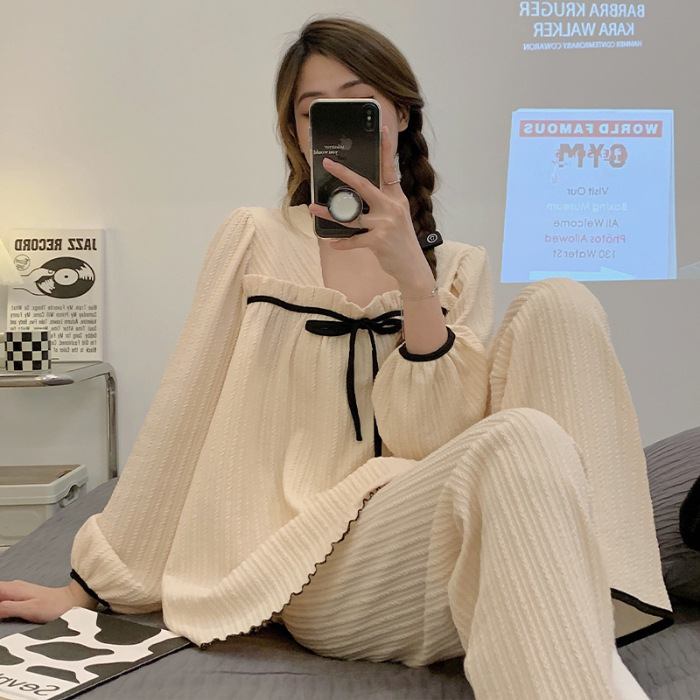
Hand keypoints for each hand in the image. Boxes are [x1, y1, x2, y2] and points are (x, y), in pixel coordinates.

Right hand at [0, 579, 93, 622]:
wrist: (74, 601)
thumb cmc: (55, 606)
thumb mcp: (29, 609)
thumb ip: (8, 608)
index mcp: (13, 588)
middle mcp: (14, 587)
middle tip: (1, 616)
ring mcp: (19, 592)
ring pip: (0, 596)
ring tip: (3, 616)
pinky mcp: (23, 598)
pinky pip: (5, 600)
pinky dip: (1, 606)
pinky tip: (3, 613)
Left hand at [309, 126, 434, 294]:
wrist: (412, 267)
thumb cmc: (401, 241)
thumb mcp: (397, 217)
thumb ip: (382, 203)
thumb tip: (358, 194)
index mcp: (396, 198)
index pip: (389, 168)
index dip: (385, 148)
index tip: (382, 128)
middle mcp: (392, 207)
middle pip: (364, 185)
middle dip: (344, 173)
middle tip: (328, 163)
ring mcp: (385, 224)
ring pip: (351, 215)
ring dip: (329, 212)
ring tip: (312, 207)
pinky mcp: (379, 241)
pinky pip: (354, 240)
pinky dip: (342, 243)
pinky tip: (333, 243)